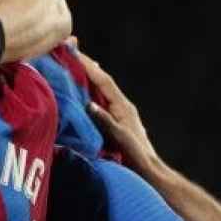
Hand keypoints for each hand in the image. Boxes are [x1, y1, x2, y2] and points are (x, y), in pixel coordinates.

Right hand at [74, 46, 161, 170]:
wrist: (149, 170)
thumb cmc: (135, 155)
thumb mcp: (120, 138)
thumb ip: (105, 120)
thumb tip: (88, 103)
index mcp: (123, 106)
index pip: (103, 80)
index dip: (88, 65)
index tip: (73, 52)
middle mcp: (122, 105)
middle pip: (102, 80)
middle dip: (86, 65)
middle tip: (71, 50)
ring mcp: (120, 112)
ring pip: (101, 89)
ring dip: (88, 76)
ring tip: (73, 64)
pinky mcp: (117, 121)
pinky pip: (101, 100)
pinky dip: (90, 91)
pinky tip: (82, 90)